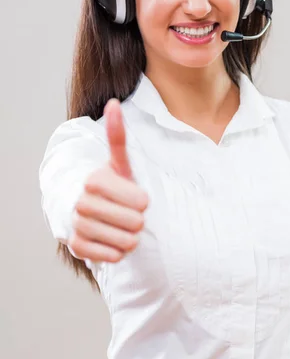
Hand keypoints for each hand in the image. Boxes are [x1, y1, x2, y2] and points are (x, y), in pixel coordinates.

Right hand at [68, 99, 148, 262]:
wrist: (91, 210)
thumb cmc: (114, 184)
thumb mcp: (120, 162)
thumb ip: (118, 135)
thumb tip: (114, 102)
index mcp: (95, 179)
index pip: (140, 201)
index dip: (143, 201)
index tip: (137, 197)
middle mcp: (82, 202)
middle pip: (135, 222)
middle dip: (138, 219)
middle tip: (130, 213)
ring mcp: (78, 225)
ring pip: (126, 241)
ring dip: (130, 236)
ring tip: (122, 225)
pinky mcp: (76, 247)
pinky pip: (113, 256)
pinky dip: (119, 250)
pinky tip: (113, 239)